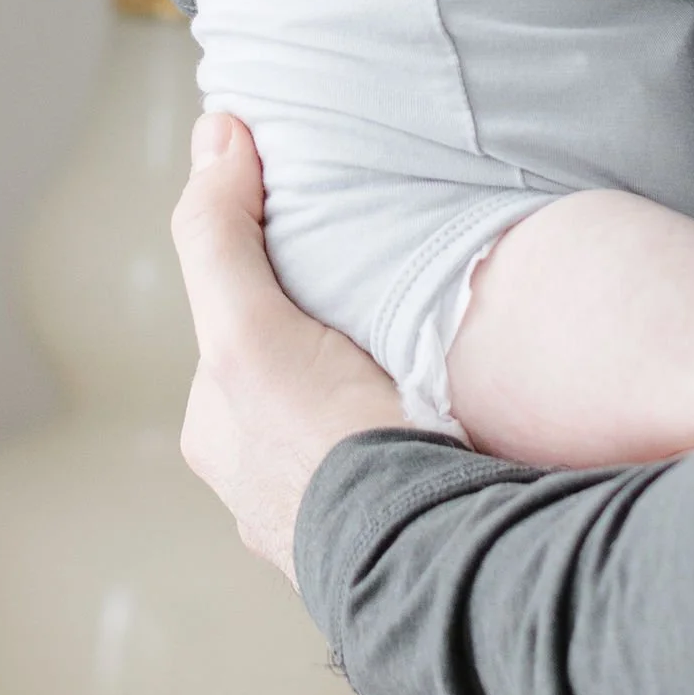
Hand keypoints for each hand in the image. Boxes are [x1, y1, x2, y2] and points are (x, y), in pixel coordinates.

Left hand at [172, 110, 404, 578]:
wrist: (425, 564)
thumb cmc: (323, 454)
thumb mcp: (246, 329)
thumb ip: (221, 235)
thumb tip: (216, 130)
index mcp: (226, 441)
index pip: (247, 326)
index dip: (282, 272)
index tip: (337, 234)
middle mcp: (270, 488)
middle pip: (303, 372)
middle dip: (340, 339)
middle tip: (403, 299)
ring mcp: (340, 522)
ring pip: (362, 422)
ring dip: (397, 394)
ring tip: (448, 360)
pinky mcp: (412, 539)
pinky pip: (417, 464)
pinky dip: (441, 435)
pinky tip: (477, 415)